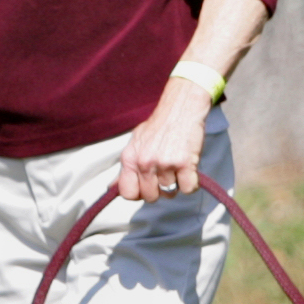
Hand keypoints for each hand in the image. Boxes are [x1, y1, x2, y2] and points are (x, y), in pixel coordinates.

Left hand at [113, 81, 210, 201]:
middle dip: (160, 190)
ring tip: (178, 166)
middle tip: (166, 174)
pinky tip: (190, 169)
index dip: (139, 193)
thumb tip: (111, 187)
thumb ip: (126, 167)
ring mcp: (164, 163)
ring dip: (177, 183)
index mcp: (129, 158)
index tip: (147, 186)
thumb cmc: (160, 125)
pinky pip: (188, 188)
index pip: (127, 193)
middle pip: (151, 196)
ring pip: (171, 192)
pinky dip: (192, 182)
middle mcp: (144, 162)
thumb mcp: (136, 143)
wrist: (181, 108)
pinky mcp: (184, 163)